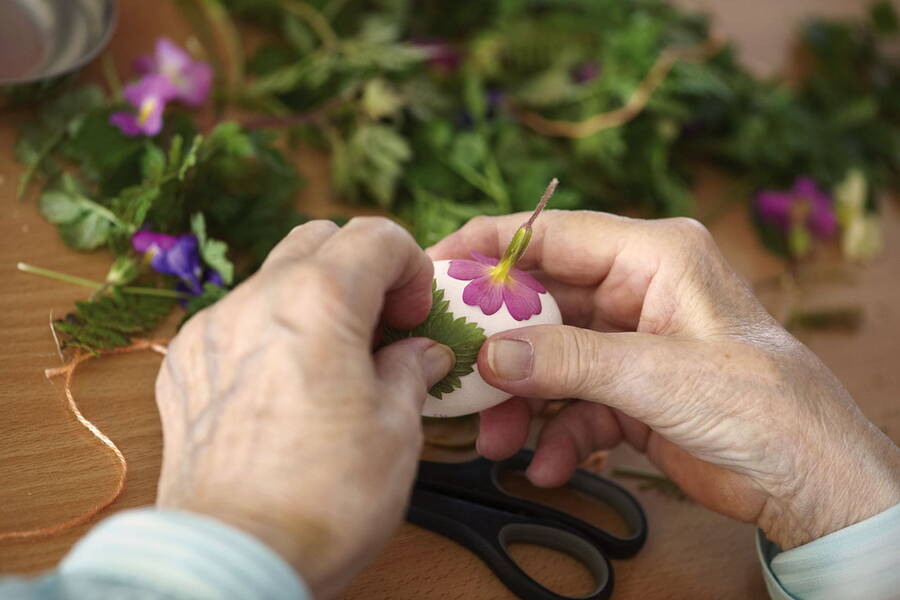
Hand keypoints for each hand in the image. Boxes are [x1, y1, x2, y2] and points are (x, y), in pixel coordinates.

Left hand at [155, 218, 453, 598]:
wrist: (234, 560)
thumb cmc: (324, 499)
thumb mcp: (397, 429)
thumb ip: (410, 370)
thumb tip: (418, 353)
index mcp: (316, 301)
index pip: (376, 236)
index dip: (412, 267)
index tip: (417, 315)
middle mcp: (254, 300)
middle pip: (318, 240)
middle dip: (361, 269)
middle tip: (383, 327)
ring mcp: (210, 331)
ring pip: (272, 277)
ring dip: (314, 300)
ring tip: (335, 361)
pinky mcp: (184, 366)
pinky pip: (235, 320)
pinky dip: (270, 331)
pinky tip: (286, 386)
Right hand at [430, 210, 899, 548]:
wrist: (809, 482)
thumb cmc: (763, 405)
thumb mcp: (657, 376)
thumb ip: (567, 361)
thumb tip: (489, 354)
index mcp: (654, 256)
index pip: (554, 235)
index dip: (491, 247)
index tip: (436, 266)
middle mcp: (638, 292)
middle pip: (543, 303)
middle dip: (499, 344)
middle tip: (452, 368)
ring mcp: (632, 344)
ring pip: (551, 360)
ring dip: (521, 402)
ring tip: (497, 441)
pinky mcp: (631, 392)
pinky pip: (574, 404)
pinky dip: (557, 434)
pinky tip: (552, 466)